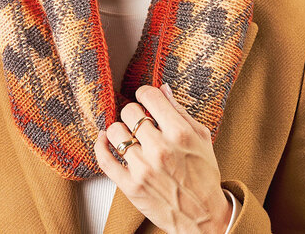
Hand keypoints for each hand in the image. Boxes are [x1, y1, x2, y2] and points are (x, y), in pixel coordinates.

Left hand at [94, 84, 231, 233]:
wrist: (204, 217)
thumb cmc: (204, 175)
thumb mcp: (201, 137)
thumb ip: (180, 110)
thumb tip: (163, 88)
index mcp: (179, 133)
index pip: (150, 97)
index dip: (145, 93)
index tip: (145, 97)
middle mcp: (160, 149)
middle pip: (129, 112)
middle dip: (134, 112)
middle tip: (140, 120)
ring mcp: (143, 168)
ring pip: (115, 132)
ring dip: (120, 129)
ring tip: (128, 134)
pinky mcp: (130, 186)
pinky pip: (104, 159)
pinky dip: (100, 145)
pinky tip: (105, 139)